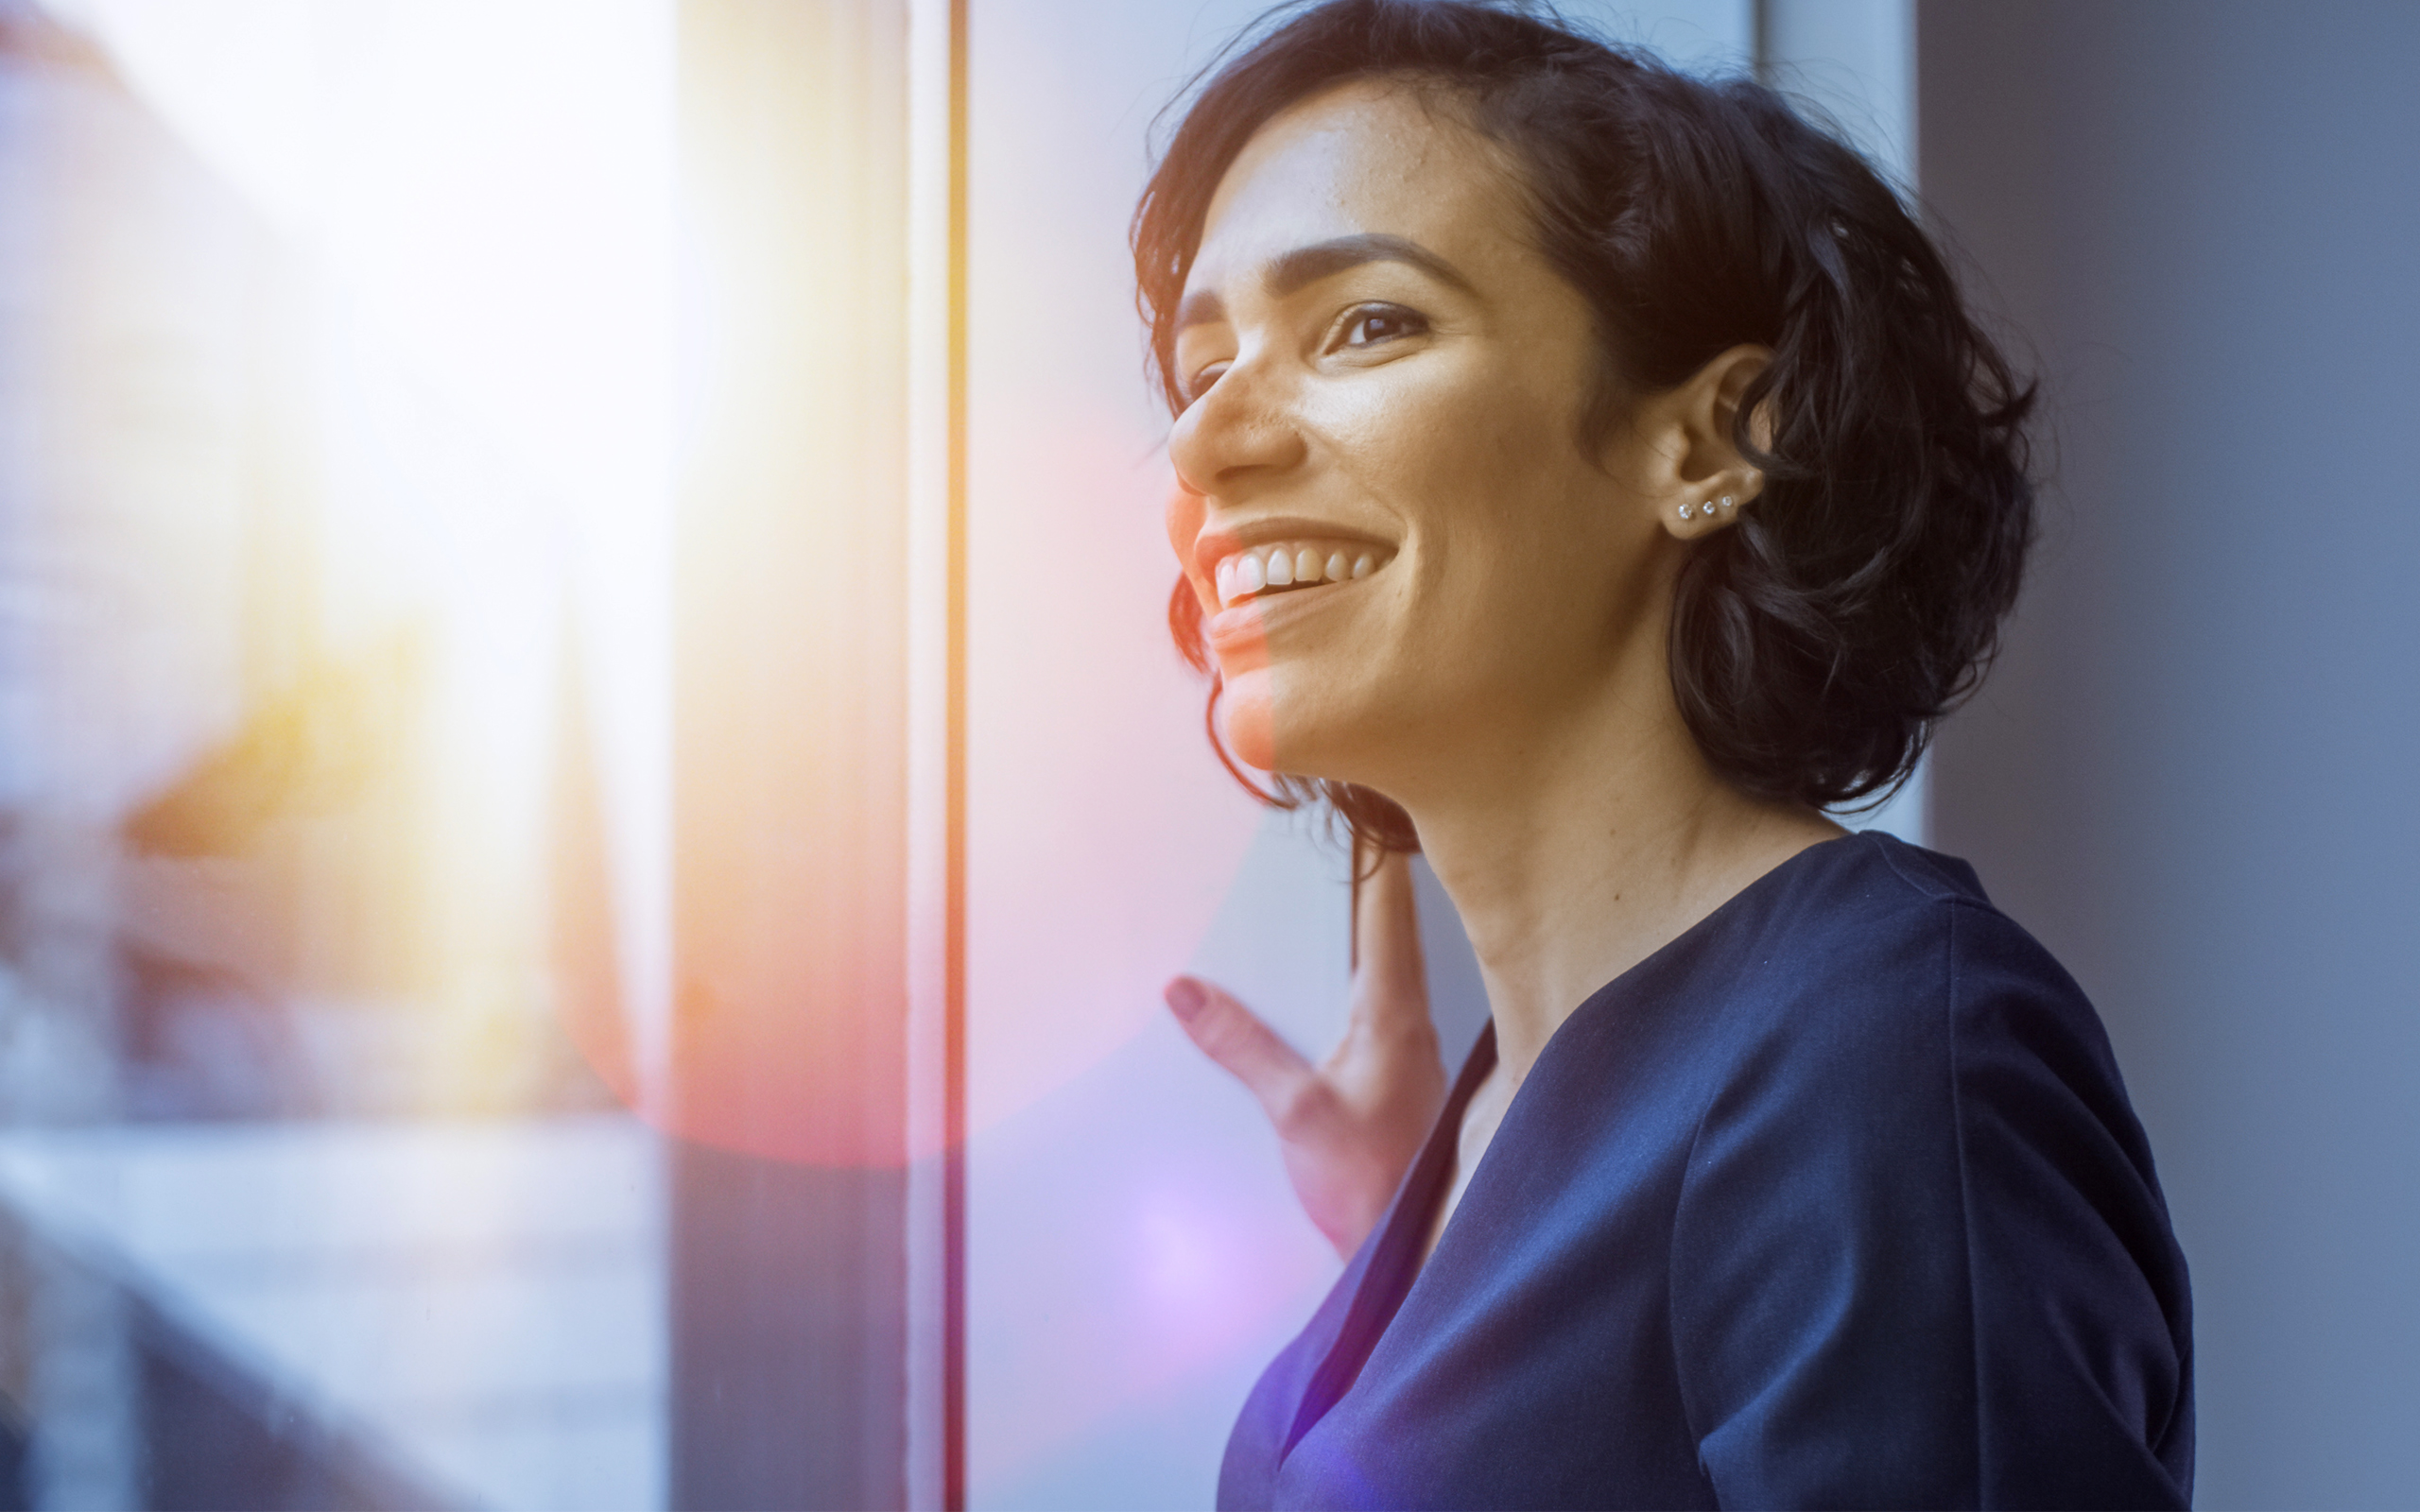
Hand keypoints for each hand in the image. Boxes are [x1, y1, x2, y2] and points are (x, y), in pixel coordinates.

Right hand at [1164, 848, 1446, 1256]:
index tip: (1361, 802)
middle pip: (1388, 929)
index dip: (1375, 851)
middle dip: (1360, 879)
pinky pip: (1368, 1007)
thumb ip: (1242, 1048)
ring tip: (1317, 892)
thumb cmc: (1374, 1188)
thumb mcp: (1295, 1112)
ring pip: (1379, 967)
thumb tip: (1187, 991)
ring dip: (1352, 930)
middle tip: (1331, 830)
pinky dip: (1342, 977)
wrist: (1410, 1254)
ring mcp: (1404, 1050)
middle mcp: (1408, 1021)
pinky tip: (1315, 985)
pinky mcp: (1391, 1080)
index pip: (1388, 908)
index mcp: (1395, 1012)